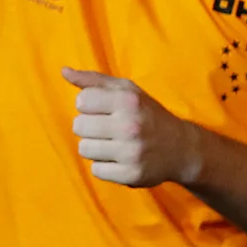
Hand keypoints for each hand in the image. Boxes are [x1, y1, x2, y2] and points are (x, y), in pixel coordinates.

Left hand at [61, 67, 205, 188]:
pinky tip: (120, 159)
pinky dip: (105, 166)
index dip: (90, 106)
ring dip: (96, 148)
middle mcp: (130, 125)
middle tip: (109, 129)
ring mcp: (131, 152)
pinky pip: (96, 170)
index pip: (81, 101)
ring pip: (84, 149)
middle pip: (78, 126)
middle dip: (90, 127)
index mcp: (128, 100)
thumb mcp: (128, 91)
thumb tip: (64, 72)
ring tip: (113, 145)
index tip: (106, 110)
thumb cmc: (148, 114)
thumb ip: (94, 81)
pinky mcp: (131, 175)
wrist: (182, 148)